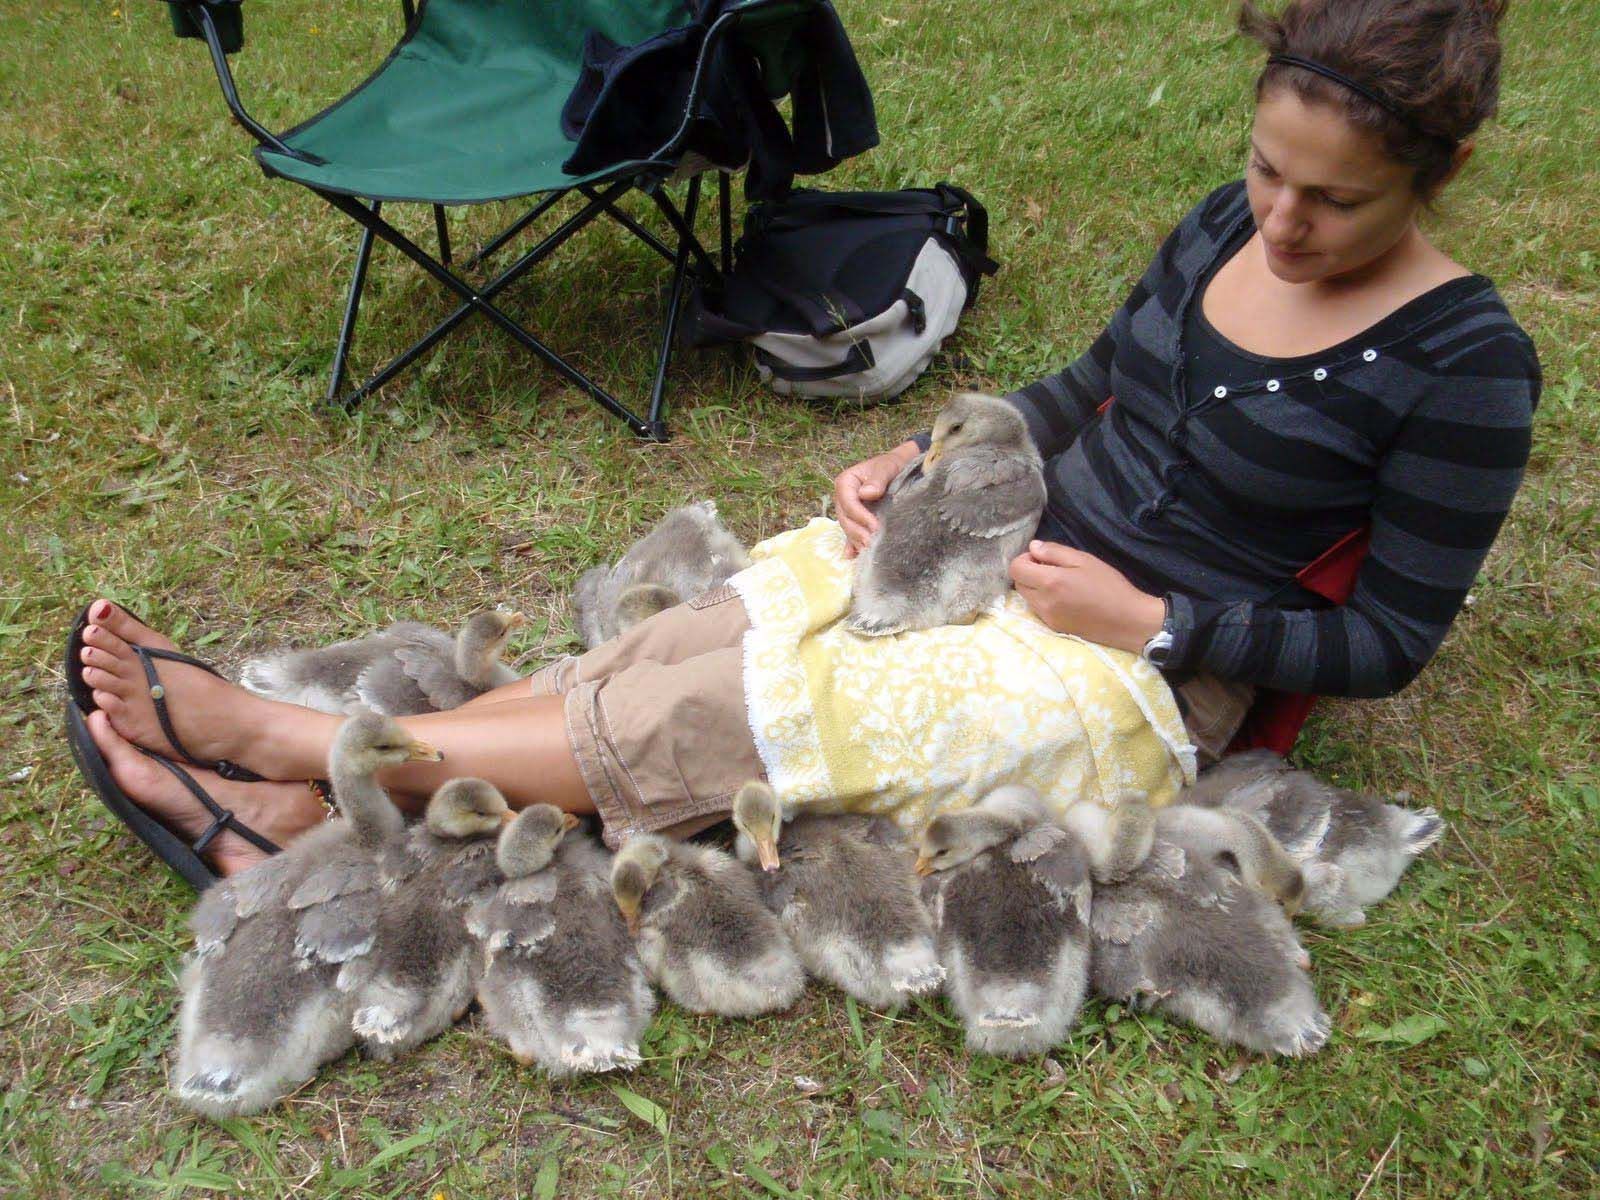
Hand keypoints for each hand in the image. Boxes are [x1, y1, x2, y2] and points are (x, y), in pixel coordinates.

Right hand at [834, 440, 920, 557]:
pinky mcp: (856, 519)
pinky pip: (851, 533)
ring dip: (857, 540)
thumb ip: (878, 479)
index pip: (848, 503)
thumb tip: (866, 493)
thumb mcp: (886, 467)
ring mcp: (848, 510)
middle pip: (846, 519)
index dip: (860, 516)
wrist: (899, 468)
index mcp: (845, 483)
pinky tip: (852, 556)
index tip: (875, 526)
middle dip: (858, 532)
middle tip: (872, 544)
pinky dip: (852, 545)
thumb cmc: (892, 465)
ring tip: (868, 551)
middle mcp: (843, 498)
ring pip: (848, 528)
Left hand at [1009, 540, 1166, 653]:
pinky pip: (1038, 609)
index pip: (1016, 569)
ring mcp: (1047, 618)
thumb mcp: (1084, 560)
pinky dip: (1044, 600)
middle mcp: (1043, 602)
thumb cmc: (1110, 586)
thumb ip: (1054, 552)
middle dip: (1029, 573)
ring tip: (1060, 583)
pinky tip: (1065, 597)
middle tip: (1052, 569)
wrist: (1128, 621)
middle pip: (1019, 583)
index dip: (1025, 559)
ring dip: (1035, 587)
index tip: (1042, 558)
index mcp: (1050, 582)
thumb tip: (1033, 547)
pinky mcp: (1054, 627)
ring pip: (1027, 597)